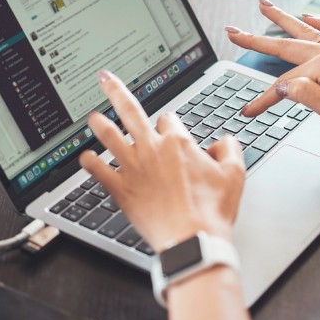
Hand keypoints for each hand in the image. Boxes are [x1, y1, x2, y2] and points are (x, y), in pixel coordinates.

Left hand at [79, 70, 245, 251]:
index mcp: (178, 142)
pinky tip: (84, 158)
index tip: (171, 132)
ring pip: (110, 137)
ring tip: (92, 116)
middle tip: (105, 79)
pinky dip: (90, 163)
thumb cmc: (212, 211)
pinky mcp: (121, 190)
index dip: (170, 125)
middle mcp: (152, 149)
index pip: (169, 119)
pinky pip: (99, 171)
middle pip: (130, 111)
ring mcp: (133, 169)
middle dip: (116, 91)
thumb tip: (224, 141)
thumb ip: (230, 149)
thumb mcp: (235, 174)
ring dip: (99, 124)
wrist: (192, 240)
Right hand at [225, 0, 319, 141]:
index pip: (284, 84)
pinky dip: (317, 22)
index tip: (248, 111)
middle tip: (232, 30)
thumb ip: (306, 95)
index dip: (263, 99)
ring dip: (281, 19)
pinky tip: (308, 16)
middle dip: (256, 39)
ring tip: (263, 5)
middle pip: (285, 45)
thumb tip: (281, 85)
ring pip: (302, 31)